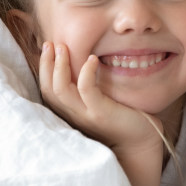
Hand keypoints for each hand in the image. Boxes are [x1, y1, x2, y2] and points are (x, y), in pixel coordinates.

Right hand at [38, 41, 162, 152]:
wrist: (141, 143)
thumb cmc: (124, 120)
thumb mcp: (101, 102)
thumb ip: (90, 89)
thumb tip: (86, 62)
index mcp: (71, 112)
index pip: (48, 91)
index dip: (44, 69)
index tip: (47, 49)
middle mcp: (74, 115)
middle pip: (49, 89)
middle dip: (46, 64)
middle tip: (49, 42)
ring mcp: (86, 115)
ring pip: (61, 90)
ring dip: (59, 66)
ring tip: (62, 47)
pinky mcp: (101, 113)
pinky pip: (86, 91)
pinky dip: (86, 73)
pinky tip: (92, 59)